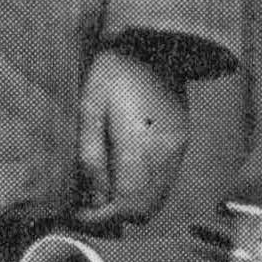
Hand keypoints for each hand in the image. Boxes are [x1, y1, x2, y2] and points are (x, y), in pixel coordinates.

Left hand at [74, 47, 188, 226]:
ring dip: (130, 205)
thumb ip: (91, 154)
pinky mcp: (182, 142)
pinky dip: (144, 191)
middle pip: (145, 208)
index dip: (101, 217)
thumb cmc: (114, 72)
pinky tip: (122, 178)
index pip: (126, 202)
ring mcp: (178, 148)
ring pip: (158, 198)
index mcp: (140, 144)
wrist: (154, 44)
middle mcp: (166, 152)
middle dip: (115, 216)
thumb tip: (93, 196)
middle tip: (88, 209)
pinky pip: (165, 182)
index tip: (79, 214)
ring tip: (101, 196)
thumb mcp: (90, 107)